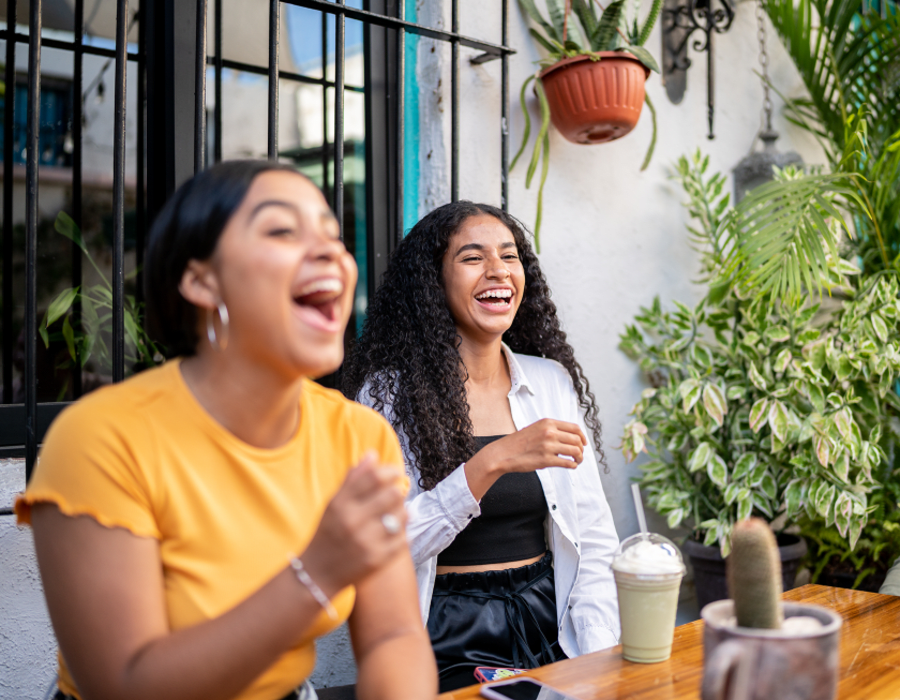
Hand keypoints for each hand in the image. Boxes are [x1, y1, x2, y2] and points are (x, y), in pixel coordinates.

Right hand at [300, 451, 407, 596]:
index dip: (390, 471)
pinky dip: (402, 532)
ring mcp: (366, 542)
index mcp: (340, 504)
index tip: (396, 472)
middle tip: (395, 494)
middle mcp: (353, 521)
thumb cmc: (328, 533)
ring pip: (402, 515)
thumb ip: (353, 479)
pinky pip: (403, 538)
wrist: (318, 573)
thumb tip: (372, 454)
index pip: (374, 478)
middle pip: (392, 494)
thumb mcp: (334, 504)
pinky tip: (395, 530)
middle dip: (397, 491)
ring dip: (402, 511)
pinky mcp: (377, 559)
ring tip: (396, 512)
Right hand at [464, 419, 586, 500]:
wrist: (503, 453)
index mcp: (548, 423)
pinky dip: (573, 465)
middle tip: (580, 454)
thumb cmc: (519, 443)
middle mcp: (549, 432)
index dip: (583, 436)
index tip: (584, 443)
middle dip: (582, 449)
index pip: (574, 428)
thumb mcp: (536, 428)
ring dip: (579, 458)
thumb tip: (570, 437)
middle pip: (577, 440)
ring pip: (575, 451)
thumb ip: (552, 430)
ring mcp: (548, 446)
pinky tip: (571, 466)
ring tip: (577, 461)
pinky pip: (567, 463)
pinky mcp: (546, 460)